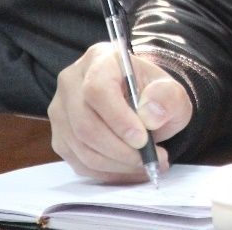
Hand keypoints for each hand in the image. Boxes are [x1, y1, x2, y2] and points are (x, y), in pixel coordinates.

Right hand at [49, 42, 191, 182]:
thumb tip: (150, 116)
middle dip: (120, 149)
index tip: (143, 139)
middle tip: (151, 159)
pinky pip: (79, 162)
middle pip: (85, 123)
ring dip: (116, 163)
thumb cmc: (154, 93)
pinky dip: (107, 172)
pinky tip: (130, 170)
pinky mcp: (60, 137)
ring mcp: (61, 111)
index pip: (98, 89)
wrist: (142, 101)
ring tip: (146, 165)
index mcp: (100, 59)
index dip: (118, 118)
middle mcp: (71, 82)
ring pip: (81, 147)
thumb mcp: (171, 90)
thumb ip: (167, 98)